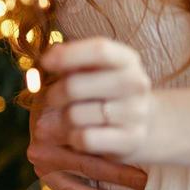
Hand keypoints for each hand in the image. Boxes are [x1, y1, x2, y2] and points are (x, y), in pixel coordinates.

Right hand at [27, 93, 145, 189]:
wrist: (55, 96)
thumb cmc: (77, 94)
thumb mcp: (83, 96)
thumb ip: (95, 110)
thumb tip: (128, 121)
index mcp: (51, 130)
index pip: (88, 151)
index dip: (117, 161)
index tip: (144, 167)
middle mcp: (44, 153)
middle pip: (86, 169)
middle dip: (118, 179)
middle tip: (144, 184)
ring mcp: (46, 171)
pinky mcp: (52, 184)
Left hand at [39, 39, 161, 166]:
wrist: (144, 122)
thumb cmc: (107, 91)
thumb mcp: (96, 69)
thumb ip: (71, 60)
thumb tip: (48, 58)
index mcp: (127, 59)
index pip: (99, 50)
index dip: (67, 55)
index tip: (45, 62)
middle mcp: (135, 83)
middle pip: (75, 86)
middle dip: (53, 94)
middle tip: (51, 99)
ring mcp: (135, 112)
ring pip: (74, 116)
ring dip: (60, 120)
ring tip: (63, 119)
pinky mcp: (131, 139)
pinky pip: (84, 139)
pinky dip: (71, 138)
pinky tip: (74, 135)